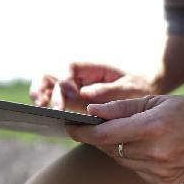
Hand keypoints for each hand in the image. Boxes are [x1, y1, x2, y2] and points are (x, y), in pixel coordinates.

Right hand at [30, 62, 157, 112]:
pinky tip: (46, 117)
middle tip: (43, 103)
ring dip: (39, 94)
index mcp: (91, 67)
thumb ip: (108, 90)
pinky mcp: (72, 101)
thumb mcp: (129, 87)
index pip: (69, 67)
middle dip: (44, 86)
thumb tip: (84, 95)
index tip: (71, 93)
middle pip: (51, 73)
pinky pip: (54, 100)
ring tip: (39, 109)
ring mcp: (73, 87)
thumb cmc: (139, 86)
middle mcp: (78, 75)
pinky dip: (47, 106)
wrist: (145, 92)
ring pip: (48, 86)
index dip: (66, 79)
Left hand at [64, 82, 183, 183]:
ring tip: (134, 134)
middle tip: (99, 126)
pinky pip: (139, 172)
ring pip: (124, 162)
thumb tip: (91, 112)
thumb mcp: (156, 100)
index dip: (83, 131)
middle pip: (112, 149)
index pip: (105, 135)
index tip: (69, 126)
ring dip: (120, 149)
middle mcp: (158, 154)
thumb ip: (121, 108)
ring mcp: (164, 173)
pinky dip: (138, 161)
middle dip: (103, 138)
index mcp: (154, 127)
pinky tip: (152, 149)